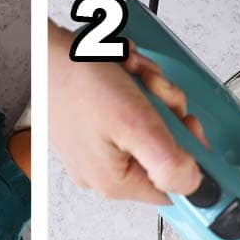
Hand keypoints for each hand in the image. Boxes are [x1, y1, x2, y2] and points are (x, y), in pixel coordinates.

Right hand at [49, 22, 201, 204]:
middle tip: (152, 89)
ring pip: (150, 127)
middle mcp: (105, 174)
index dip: (190, 156)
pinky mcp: (93, 131)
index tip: (188, 125)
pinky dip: (135, 88)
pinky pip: (131, 114)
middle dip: (166, 112)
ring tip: (132, 75)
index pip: (174, 189)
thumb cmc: (79, 83)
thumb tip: (195, 188)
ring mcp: (98, 152)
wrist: (44, 51)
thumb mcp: (136, 123)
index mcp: (116, 183)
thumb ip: (169, 162)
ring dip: (151, 94)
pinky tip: (123, 74)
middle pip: (163, 151)